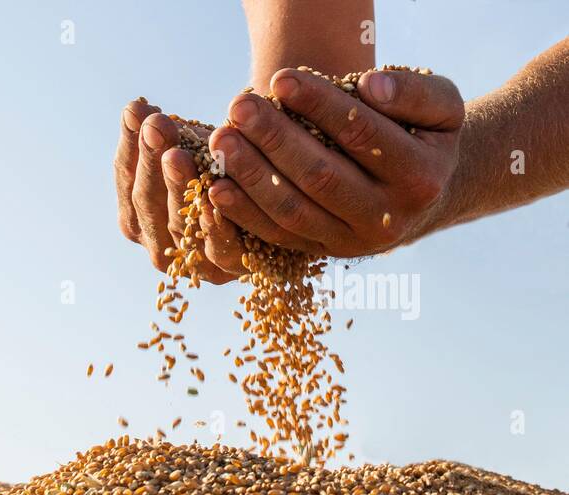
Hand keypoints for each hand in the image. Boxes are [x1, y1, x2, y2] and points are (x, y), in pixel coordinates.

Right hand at [114, 100, 239, 283]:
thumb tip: (134, 106)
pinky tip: (216, 193)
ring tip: (177, 154)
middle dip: (151, 163)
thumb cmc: (226, 165)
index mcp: (138, 214)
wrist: (277, 195)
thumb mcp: (191, 144)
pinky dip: (216, 223)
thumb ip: (159, 132)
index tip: (138, 112)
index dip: (131, 148)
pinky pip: (220, 248)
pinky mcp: (232, 269)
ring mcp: (192, 262)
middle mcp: (159, 244)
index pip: (128, 181)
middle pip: (148, 204)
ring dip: (178, 187)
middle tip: (156, 127)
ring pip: (180, 225)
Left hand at [206, 68, 465, 257]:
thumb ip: (413, 92)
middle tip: (239, 106)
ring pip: (293, 210)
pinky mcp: (320, 254)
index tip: (281, 78)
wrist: (427, 196)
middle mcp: (387, 218)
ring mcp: (350, 243)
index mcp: (420, 178)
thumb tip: (370, 86)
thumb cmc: (425, 137)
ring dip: (250, 175)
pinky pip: (275, 236)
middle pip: (320, 176)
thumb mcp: (440, 108)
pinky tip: (215, 187)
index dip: (319, 105)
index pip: (360, 134)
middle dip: (274, 139)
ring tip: (221, 140)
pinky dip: (243, 213)